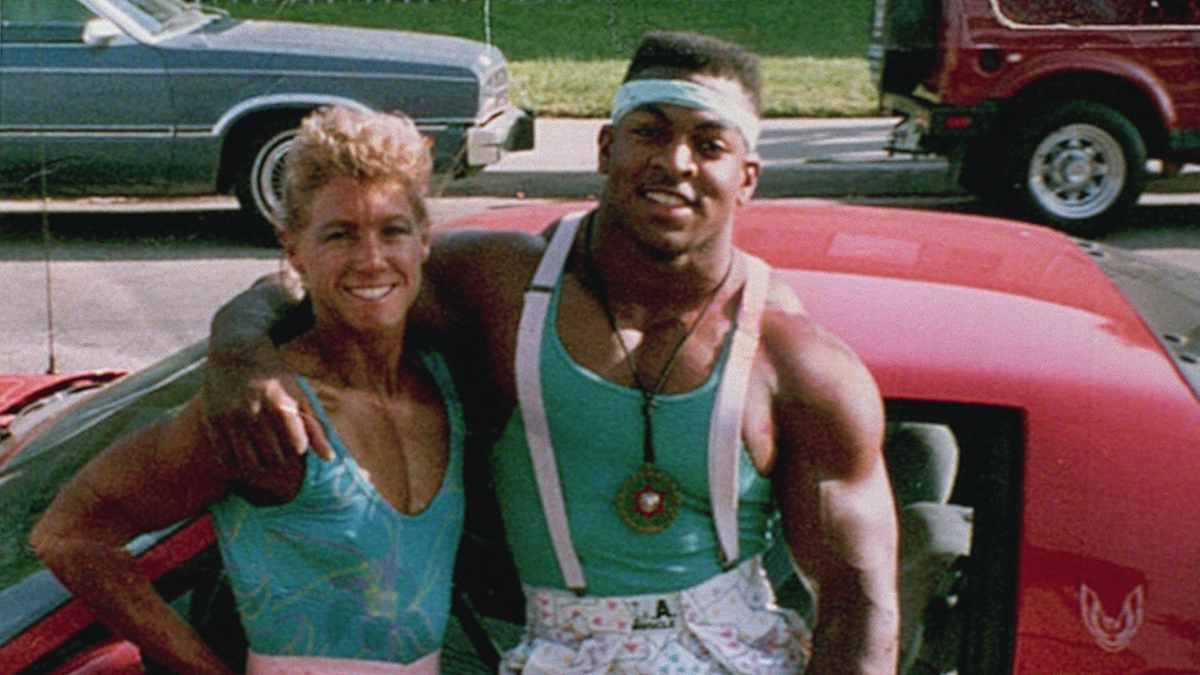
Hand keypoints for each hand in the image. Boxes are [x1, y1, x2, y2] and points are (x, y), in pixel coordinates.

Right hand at [201, 350, 333, 473]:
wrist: (236, 353)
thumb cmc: (275, 377)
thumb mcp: (299, 395)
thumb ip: (315, 427)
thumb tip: (329, 458)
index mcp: (280, 403)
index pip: (297, 447)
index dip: (298, 446)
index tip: (294, 436)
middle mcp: (254, 411)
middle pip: (275, 458)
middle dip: (280, 455)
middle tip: (277, 442)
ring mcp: (231, 418)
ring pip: (250, 464)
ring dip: (260, 463)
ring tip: (261, 449)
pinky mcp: (213, 422)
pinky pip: (227, 459)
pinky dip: (237, 462)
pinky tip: (243, 450)